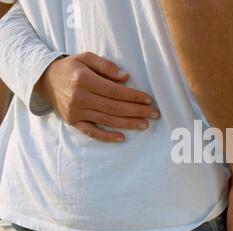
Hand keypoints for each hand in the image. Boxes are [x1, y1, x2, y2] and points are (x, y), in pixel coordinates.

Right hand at [36, 52, 160, 142]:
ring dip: (128, 123)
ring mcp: (76, 112)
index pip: (115, 91)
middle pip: (114, 107)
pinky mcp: (73, 122)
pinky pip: (92, 132)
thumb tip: (125, 77)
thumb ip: (106, 66)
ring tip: (145, 124)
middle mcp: (80, 97)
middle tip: (154, 114)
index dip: (134, 96)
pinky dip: (107, 136)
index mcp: (84, 80)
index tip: (149, 99)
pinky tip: (122, 138)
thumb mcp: (85, 57)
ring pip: (107, 120)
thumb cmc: (70, 67)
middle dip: (137, 111)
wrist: (44, 80)